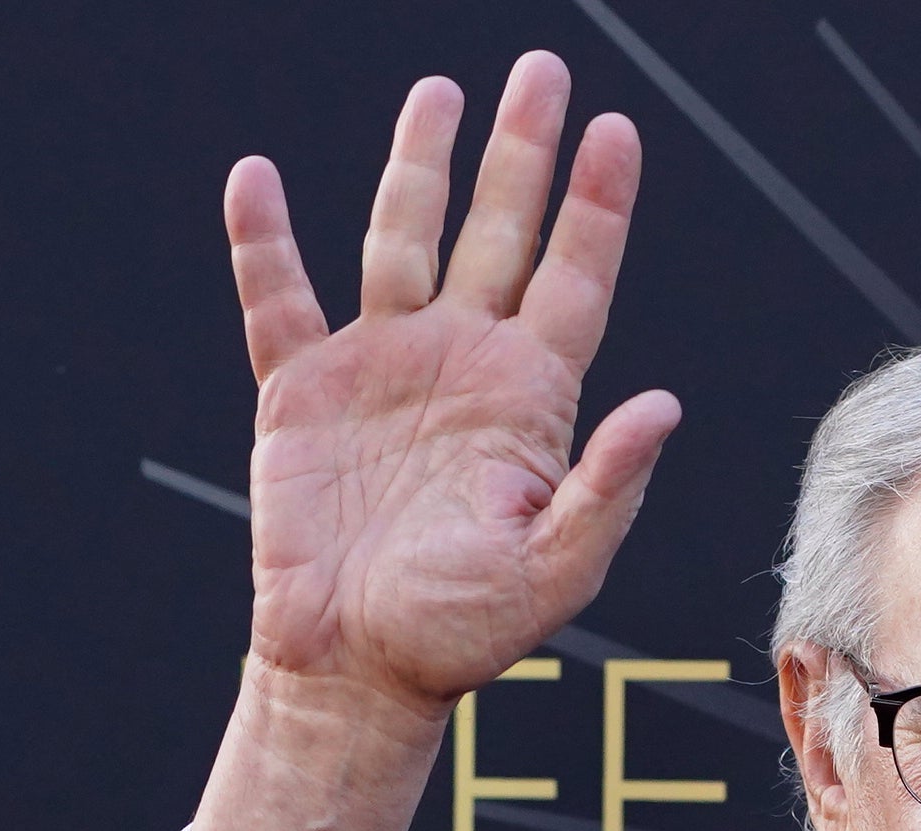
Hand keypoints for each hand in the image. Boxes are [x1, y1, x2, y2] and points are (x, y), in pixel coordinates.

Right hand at [180, 54, 678, 830]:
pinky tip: (255, 177)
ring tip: (440, 92)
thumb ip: (608, 486)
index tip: (616, 131)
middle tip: (543, 70)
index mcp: (529, 401)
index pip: (574, 279)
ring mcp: (380, 367)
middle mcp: (460, 365)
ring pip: (400, 239)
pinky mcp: (300, 391)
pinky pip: (277, 298)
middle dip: (519, 153)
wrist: (359, 670)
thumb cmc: (465, 633)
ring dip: (416, 165)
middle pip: (497, 233)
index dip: (595, 206)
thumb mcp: (556, 570)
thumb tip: (666, 404)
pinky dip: (262, 239)